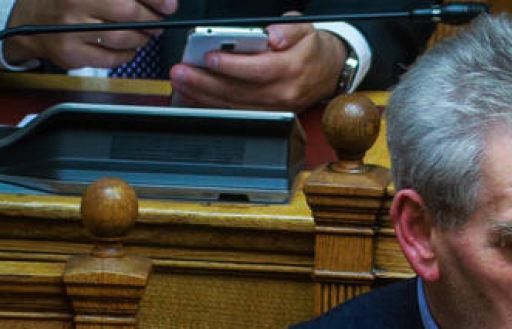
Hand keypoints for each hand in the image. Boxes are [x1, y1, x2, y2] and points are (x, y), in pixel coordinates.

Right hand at [4, 0, 175, 68]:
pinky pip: (112, 59)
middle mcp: (74, 4)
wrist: (28, 22)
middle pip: (130, 14)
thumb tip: (157, 2)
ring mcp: (71, 30)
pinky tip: (127, 47)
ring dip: (142, 38)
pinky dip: (127, 54)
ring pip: (123, 38)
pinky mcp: (71, 53)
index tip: (169, 5)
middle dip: (152, 20)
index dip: (154, 0)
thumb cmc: (64, 2)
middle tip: (158, 22)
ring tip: (143, 34)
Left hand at [168, 12, 344, 111]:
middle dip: (205, 82)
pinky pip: (236, 114)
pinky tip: (194, 97)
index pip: (258, 69)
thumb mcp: (307, 29)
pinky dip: (212, 107)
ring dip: (203, 96)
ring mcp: (275, 108)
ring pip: (234, 106)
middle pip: (239, 91)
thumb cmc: (313, 51)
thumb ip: (289, 29)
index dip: (231, 66)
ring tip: (180, 83)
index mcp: (292, 69)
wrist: (331, 73)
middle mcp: (283, 94)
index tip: (209, 57)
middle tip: (181, 72)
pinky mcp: (268, 115)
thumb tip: (273, 34)